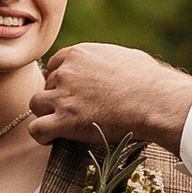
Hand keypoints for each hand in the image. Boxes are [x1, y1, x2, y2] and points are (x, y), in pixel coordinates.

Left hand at [26, 46, 191, 153]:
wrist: (154, 100)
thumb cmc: (149, 80)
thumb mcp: (124, 57)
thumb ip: (106, 60)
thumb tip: (113, 66)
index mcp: (79, 54)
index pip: (55, 65)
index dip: (62, 80)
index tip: (73, 92)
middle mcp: (66, 72)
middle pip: (47, 85)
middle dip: (57, 97)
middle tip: (74, 111)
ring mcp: (63, 96)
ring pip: (36, 104)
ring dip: (47, 114)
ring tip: (62, 125)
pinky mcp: (65, 121)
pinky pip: (37, 129)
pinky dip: (42, 135)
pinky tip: (53, 138)